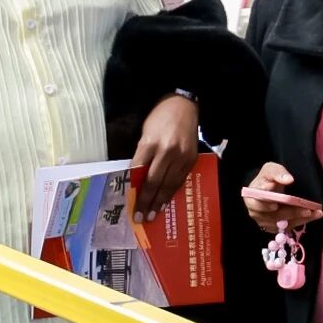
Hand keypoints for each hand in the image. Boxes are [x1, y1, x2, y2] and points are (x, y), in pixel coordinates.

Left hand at [131, 94, 201, 215]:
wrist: (184, 105)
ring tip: (153, 214)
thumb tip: (137, 177)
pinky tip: (166, 201)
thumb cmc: (160, 118)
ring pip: (169, 184)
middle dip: (147, 201)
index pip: (139, 171)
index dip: (135, 189)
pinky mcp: (191, 159)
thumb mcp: (145, 133)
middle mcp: (167, 151)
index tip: (131, 204)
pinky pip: (180, 180)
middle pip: (154, 182)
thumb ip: (142, 154)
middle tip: (141, 217)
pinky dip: (172, 192)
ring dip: (160, 201)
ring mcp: (181, 156)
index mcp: (150, 143)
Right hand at [240, 162, 319, 234]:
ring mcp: (266, 222)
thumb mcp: (271, 169)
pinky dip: (302, 221)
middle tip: (307, 210)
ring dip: (300, 219)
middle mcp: (257, 213)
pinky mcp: (276, 228)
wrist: (270, 187)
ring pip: (283, 224)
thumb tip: (288, 179)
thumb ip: (278, 173)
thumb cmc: (268, 178)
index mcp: (251, 198)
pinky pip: (289, 227)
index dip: (265, 205)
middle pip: (273, 216)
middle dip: (291, 213)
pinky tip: (314, 215)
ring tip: (316, 212)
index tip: (276, 205)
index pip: (257, 204)